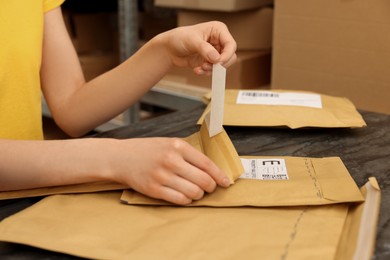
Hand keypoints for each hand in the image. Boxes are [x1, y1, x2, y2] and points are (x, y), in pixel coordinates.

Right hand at [107, 137, 230, 204]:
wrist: (121, 157)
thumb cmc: (148, 150)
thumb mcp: (169, 144)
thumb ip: (189, 154)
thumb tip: (212, 170)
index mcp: (177, 146)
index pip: (206, 164)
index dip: (219, 175)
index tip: (225, 182)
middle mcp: (171, 160)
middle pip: (203, 180)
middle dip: (210, 187)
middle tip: (209, 188)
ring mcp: (162, 176)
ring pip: (194, 192)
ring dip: (198, 194)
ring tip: (195, 191)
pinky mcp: (154, 189)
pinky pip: (180, 200)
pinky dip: (187, 200)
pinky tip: (185, 196)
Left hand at [158, 21, 236, 74]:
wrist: (170, 49)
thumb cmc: (179, 38)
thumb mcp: (192, 40)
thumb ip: (204, 49)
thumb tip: (216, 58)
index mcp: (218, 30)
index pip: (231, 44)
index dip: (227, 55)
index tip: (218, 63)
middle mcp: (219, 41)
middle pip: (230, 56)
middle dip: (219, 64)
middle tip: (207, 66)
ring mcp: (215, 52)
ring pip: (223, 65)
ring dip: (212, 69)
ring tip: (200, 68)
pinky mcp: (209, 61)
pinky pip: (214, 70)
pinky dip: (206, 72)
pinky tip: (197, 70)